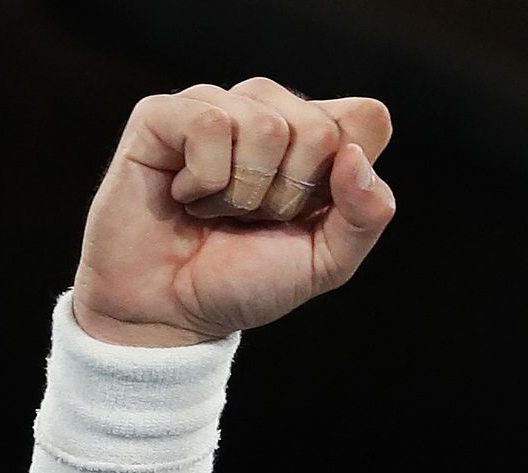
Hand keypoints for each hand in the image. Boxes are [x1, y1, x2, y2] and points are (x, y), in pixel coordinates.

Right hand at [71, 79, 397, 347]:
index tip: (311, 213)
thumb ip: (365, 215)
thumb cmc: (246, 280)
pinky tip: (186, 195)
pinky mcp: (161, 114)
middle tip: (256, 217)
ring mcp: (214, 107)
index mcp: (316, 142)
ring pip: (265, 123)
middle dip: (291, 194)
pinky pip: (209, 123)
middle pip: (318, 126)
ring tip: (220, 208)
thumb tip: (354, 154)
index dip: (348, 173)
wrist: (172, 310)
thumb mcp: (328, 261)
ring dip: (245, 190)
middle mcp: (267, 113)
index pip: (367, 118)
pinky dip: (205, 178)